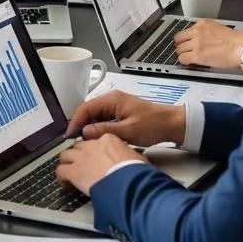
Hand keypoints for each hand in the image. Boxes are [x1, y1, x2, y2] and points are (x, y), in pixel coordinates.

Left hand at [56, 135, 145, 196]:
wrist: (128, 183)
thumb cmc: (135, 172)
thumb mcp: (137, 158)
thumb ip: (130, 156)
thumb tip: (134, 161)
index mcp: (108, 140)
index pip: (96, 141)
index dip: (94, 150)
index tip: (96, 157)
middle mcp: (92, 146)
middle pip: (79, 146)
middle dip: (78, 155)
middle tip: (81, 164)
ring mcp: (81, 158)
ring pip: (66, 156)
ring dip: (67, 163)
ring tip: (70, 173)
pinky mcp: (74, 172)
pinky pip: (61, 171)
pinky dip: (61, 178)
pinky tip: (65, 184)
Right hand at [66, 91, 185, 146]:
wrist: (172, 124)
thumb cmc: (154, 125)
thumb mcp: (127, 130)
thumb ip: (104, 130)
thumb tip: (85, 132)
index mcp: (113, 99)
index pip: (86, 107)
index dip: (75, 121)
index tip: (70, 134)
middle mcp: (113, 100)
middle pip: (89, 111)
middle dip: (81, 125)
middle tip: (75, 140)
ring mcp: (117, 106)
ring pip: (96, 116)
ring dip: (90, 128)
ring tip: (86, 142)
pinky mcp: (121, 113)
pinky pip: (104, 120)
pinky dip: (99, 129)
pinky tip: (99, 139)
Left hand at [174, 19, 242, 68]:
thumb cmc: (239, 41)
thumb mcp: (220, 28)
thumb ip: (208, 32)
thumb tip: (204, 40)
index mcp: (203, 23)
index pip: (186, 30)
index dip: (186, 38)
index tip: (187, 42)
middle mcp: (198, 31)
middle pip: (179, 38)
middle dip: (181, 45)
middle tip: (185, 51)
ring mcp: (197, 43)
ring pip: (179, 49)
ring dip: (183, 54)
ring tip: (189, 58)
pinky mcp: (198, 55)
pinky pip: (183, 59)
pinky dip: (185, 62)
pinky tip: (190, 63)